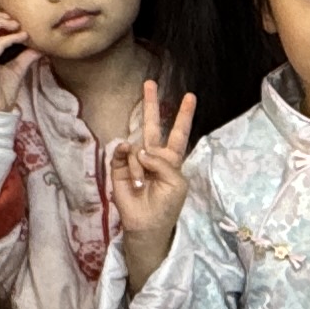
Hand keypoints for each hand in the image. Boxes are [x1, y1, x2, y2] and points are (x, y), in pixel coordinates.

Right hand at [106, 81, 198, 259]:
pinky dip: (127, 160)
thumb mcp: (176, 183)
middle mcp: (153, 155)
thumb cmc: (166, 205)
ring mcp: (135, 160)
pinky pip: (122, 155)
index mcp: (171, 159)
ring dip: (140, 166)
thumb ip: (163, 163)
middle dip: (151, 104)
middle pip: (152, 125)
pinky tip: (129, 168)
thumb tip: (140, 150)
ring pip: (136, 146)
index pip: (178, 133)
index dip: (184, 115)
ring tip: (141, 185)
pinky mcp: (119, 168)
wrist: (147, 225)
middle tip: (150, 83)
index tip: (190, 96)